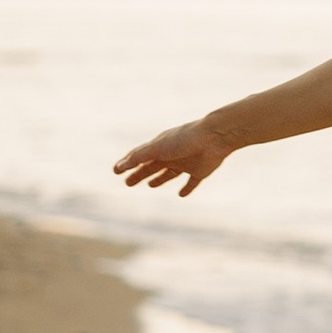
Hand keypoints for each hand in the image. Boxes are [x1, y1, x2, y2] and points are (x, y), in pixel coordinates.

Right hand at [114, 121, 229, 198]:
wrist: (215, 137)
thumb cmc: (184, 139)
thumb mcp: (157, 147)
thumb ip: (139, 157)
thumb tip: (118, 166)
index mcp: (160, 146)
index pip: (140, 156)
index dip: (128, 163)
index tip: (116, 171)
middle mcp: (172, 154)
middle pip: (152, 167)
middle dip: (140, 174)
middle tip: (128, 183)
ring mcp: (186, 163)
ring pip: (169, 173)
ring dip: (159, 179)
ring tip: (151, 185)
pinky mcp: (200, 171)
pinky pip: (192, 182)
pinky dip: (187, 188)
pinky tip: (181, 195)